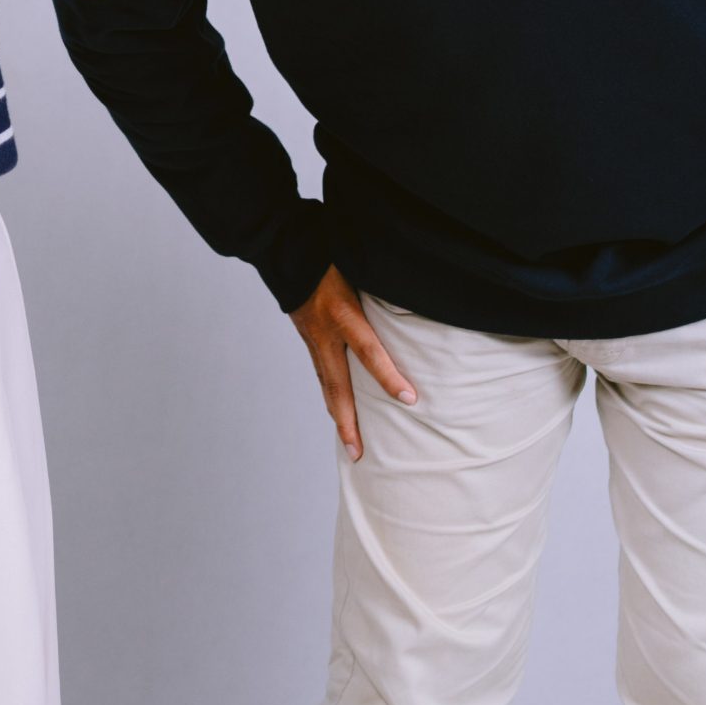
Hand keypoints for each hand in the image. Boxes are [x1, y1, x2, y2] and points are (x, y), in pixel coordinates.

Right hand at [289, 265, 416, 458]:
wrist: (289, 251)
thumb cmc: (331, 254)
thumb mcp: (360, 268)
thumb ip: (382, 288)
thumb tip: (417, 295)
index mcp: (342, 313)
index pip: (369, 351)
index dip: (388, 377)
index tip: (410, 400)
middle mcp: (324, 332)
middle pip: (336, 386)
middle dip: (347, 422)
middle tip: (357, 453)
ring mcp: (312, 338)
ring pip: (326, 384)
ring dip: (338, 415)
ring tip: (350, 444)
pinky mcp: (308, 338)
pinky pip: (322, 372)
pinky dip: (332, 395)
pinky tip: (341, 409)